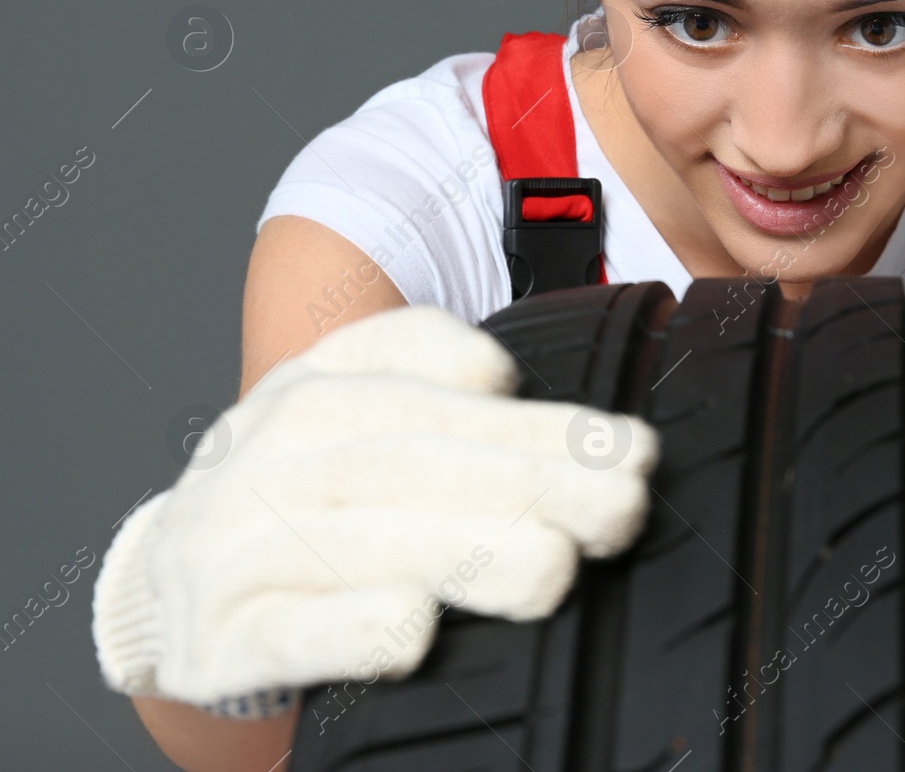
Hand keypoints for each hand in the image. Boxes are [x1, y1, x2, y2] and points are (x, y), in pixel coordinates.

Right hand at [91, 304, 657, 708]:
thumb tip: (497, 376)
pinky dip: (352, 629)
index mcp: (308, 386)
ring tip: (556, 566)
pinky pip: (286, 634)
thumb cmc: (298, 496)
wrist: (170, 589)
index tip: (626, 447)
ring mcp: (231, 545)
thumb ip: (425, 373)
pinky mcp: (214, 639)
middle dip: (531, 481)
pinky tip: (417, 627)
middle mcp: (264, 453)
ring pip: (359, 540)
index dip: (531, 416)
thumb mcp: (349, 410)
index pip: (427, 385)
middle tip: (624, 507)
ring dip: (467, 551)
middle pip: (411, 459)